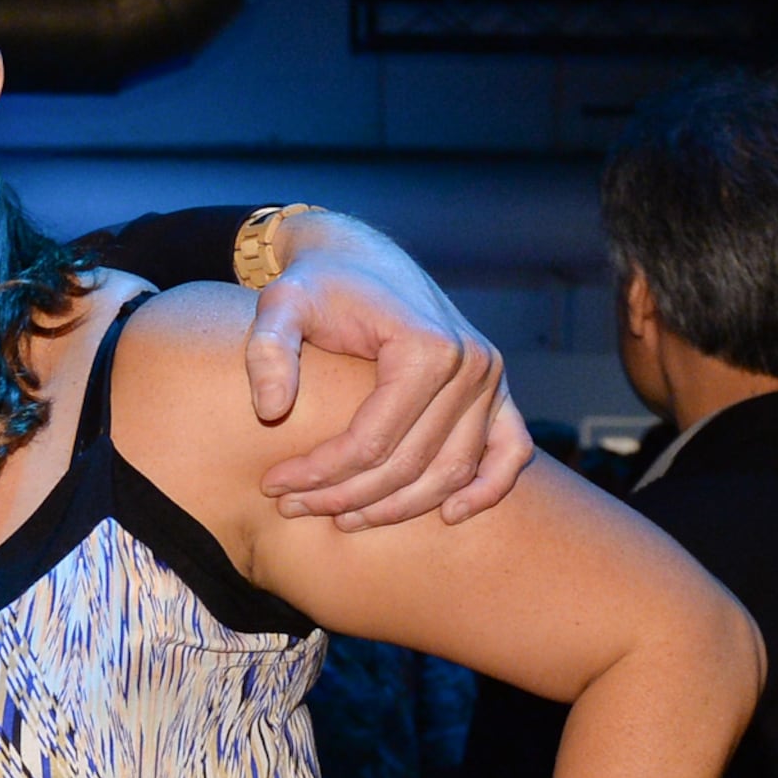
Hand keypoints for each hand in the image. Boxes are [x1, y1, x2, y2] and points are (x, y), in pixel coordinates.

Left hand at [242, 214, 535, 529]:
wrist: (357, 259)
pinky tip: (446, 516)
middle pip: (408, 465)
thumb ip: (267, 349)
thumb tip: (270, 411)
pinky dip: (485, 489)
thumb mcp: (280, 304)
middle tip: (291, 506)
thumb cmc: (317, 285)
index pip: (371, 443)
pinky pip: (510, 451)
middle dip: (344, 497)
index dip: (318, 474)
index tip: (272, 485)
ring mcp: (491, 381)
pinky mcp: (497, 391)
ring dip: (397, 507)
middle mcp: (471, 365)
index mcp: (426, 347)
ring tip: (338, 518)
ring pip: (450, 471)